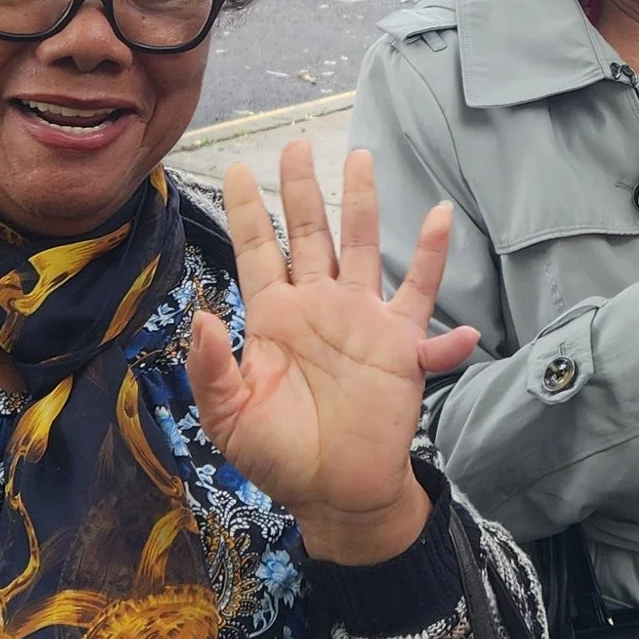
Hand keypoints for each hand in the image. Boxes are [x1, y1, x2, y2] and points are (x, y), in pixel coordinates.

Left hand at [188, 142, 478, 566]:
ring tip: (360, 157)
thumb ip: (210, 367)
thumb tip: (199, 314)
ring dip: (362, 203)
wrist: (338, 494)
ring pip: (362, 245)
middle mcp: (318, 306)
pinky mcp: (401, 342)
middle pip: (308, 233)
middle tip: (295, 144)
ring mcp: (361, 318)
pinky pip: (420, 291)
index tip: (233, 169)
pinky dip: (432, 256)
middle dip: (300, 189)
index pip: (256, 252)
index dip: (245, 211)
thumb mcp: (228, 417)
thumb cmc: (279, 456)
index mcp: (273, 319)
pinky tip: (439, 217)